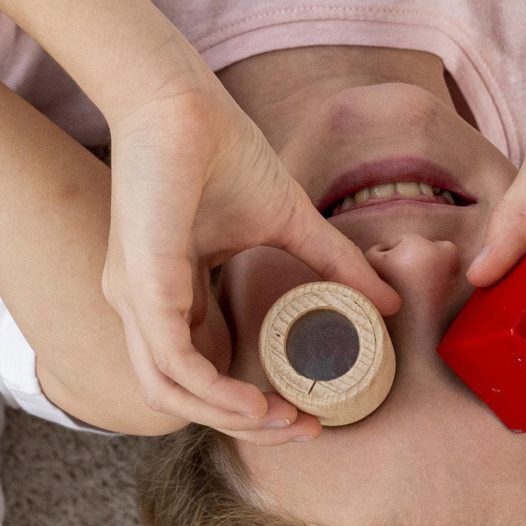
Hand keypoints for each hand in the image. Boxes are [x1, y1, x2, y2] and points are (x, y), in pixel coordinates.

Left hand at [103, 73, 399, 443]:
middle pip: (181, 397)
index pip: (198, 371)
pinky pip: (171, 363)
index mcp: (167, 292)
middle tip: (303, 428)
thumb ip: (332, 263)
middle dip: (245, 424)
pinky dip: (213, 392)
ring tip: (283, 420)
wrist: (180, 98)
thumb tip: (390, 301)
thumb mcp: (288, 220)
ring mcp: (134, 298)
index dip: (248, 401)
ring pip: (169, 393)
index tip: (305, 410)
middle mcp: (141, 304)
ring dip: (229, 419)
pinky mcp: (141, 285)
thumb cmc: (221, 148)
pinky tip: (255, 402)